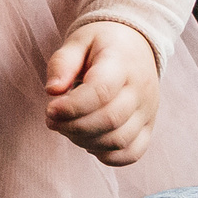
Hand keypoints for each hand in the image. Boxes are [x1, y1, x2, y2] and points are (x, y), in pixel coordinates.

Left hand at [43, 21, 158, 163]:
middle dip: (73, 127)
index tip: (49, 110)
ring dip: (86, 141)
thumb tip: (52, 90)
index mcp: (121, 63)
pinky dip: (107, 155)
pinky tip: (88, 141)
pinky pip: (132, 153)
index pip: (101, 92)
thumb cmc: (101, 44)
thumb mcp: (77, 41)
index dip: (72, 107)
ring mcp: (148, 111)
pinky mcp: (148, 127)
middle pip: (110, 120)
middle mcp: (140, 90)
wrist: (135, 44)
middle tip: (52, 120)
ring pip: (119, 140)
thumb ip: (62, 64)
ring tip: (67, 128)